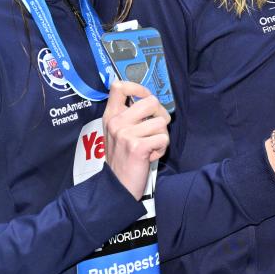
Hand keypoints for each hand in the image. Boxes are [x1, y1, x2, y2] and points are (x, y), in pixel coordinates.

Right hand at [103, 80, 170, 199]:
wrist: (117, 187)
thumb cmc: (123, 158)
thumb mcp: (118, 133)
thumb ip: (129, 115)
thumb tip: (151, 100)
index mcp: (111, 116)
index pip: (119, 86)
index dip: (138, 87)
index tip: (146, 98)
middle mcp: (116, 122)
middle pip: (151, 101)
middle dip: (161, 115)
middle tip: (156, 129)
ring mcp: (125, 134)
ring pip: (161, 122)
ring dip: (162, 136)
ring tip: (150, 146)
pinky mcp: (137, 147)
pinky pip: (163, 139)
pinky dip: (161, 149)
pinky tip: (150, 156)